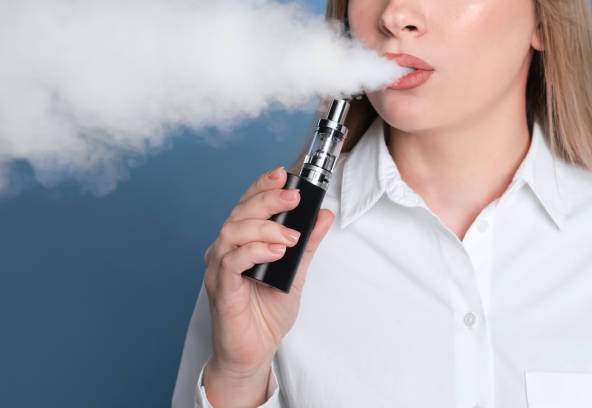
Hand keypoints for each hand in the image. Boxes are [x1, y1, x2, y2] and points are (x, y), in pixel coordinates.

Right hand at [203, 166, 334, 377]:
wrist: (254, 352)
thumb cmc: (267, 313)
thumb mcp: (296, 273)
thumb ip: (307, 244)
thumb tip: (323, 216)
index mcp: (241, 243)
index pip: (247, 205)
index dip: (262, 186)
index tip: (283, 174)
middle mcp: (226, 251)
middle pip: (239, 213)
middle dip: (268, 201)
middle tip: (293, 200)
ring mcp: (220, 270)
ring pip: (232, 233)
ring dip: (263, 228)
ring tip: (290, 237)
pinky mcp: (221, 290)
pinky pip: (230, 262)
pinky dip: (253, 251)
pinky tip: (275, 252)